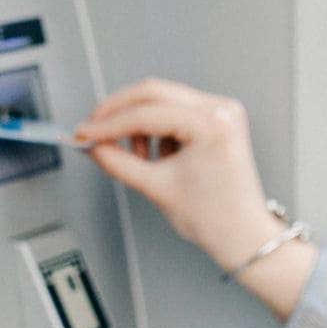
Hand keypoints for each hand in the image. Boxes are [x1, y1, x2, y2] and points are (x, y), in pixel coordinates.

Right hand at [75, 79, 314, 317]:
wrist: (243, 234)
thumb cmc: (216, 217)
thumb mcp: (155, 187)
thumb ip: (117, 161)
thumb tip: (93, 145)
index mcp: (211, 124)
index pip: (146, 113)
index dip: (107, 123)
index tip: (84, 132)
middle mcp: (220, 109)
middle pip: (153, 93)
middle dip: (118, 113)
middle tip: (93, 131)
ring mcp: (222, 111)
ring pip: (162, 100)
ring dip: (139, 123)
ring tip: (138, 157)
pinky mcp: (219, 118)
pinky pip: (176, 111)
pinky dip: (158, 128)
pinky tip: (159, 155)